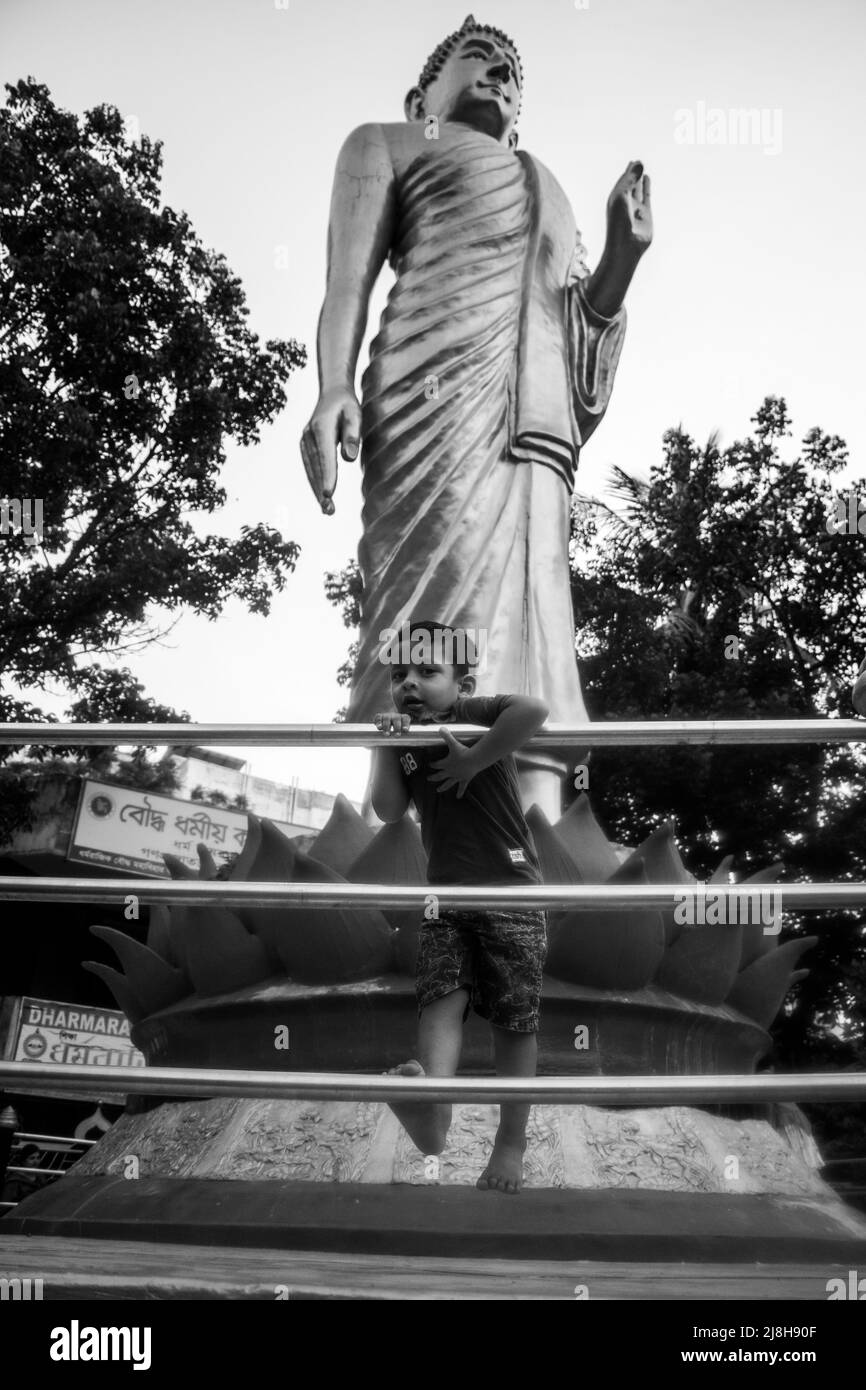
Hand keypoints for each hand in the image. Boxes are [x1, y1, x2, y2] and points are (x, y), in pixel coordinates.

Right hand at [300, 385, 361, 515]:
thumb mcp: (355, 414)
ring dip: (317, 490)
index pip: (325, 456)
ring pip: (310, 470)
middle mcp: (309, 436)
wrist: (332, 394)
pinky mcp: (305, 446)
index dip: (327, 475)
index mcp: (321, 427)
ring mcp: (304, 441)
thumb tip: (349, 458)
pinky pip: (309, 467)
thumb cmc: (347, 405)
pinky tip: (321, 496)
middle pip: (315, 467)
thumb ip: (352, 434)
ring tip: (327, 510)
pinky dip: (315, 482)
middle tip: (329, 511)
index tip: (329, 493)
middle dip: (321, 490)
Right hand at [374, 712, 410, 735]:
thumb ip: (404, 730)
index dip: (406, 724)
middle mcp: (395, 716)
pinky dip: (379, 723)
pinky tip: (379, 727)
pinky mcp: (379, 717)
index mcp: (402, 718)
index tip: (405, 730)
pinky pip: (378, 718)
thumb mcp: (402, 726)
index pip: (406, 719)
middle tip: (397, 735)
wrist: (385, 715)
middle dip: (397, 727)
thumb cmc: (396, 724)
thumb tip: (405, 733)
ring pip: (387, 719)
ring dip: (387, 727)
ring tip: (387, 734)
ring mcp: (387, 716)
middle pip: (396, 720)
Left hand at [427, 727, 477, 797]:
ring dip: (442, 787)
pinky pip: (461, 787)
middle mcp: (450, 772)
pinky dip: (460, 792)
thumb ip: (446, 735)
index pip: (436, 764)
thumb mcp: (453, 742)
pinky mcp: (465, 779)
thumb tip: (439, 728)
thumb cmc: (463, 751)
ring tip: (438, 790)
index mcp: (445, 763)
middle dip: (433, 777)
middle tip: (428, 779)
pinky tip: (458, 797)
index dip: (432, 764)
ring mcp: (457, 777)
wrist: (474, 760)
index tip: (429, 765)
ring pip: (448, 783)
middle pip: (439, 776)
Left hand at [605, 160, 651, 262]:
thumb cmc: (619, 222)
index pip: (622, 182)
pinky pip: (647, 196)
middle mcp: (625, 203)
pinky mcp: (646, 214)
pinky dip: (647, 187)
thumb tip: (639, 163)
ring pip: (638, 189)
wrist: (626, 245)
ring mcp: (636, 208)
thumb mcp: (621, 197)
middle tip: (637, 161)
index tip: (633, 161)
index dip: (628, 172)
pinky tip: (647, 178)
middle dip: (633, 174)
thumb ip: (630, 179)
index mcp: (615, 200)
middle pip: (629, 184)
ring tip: (642, 169)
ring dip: (640, 179)